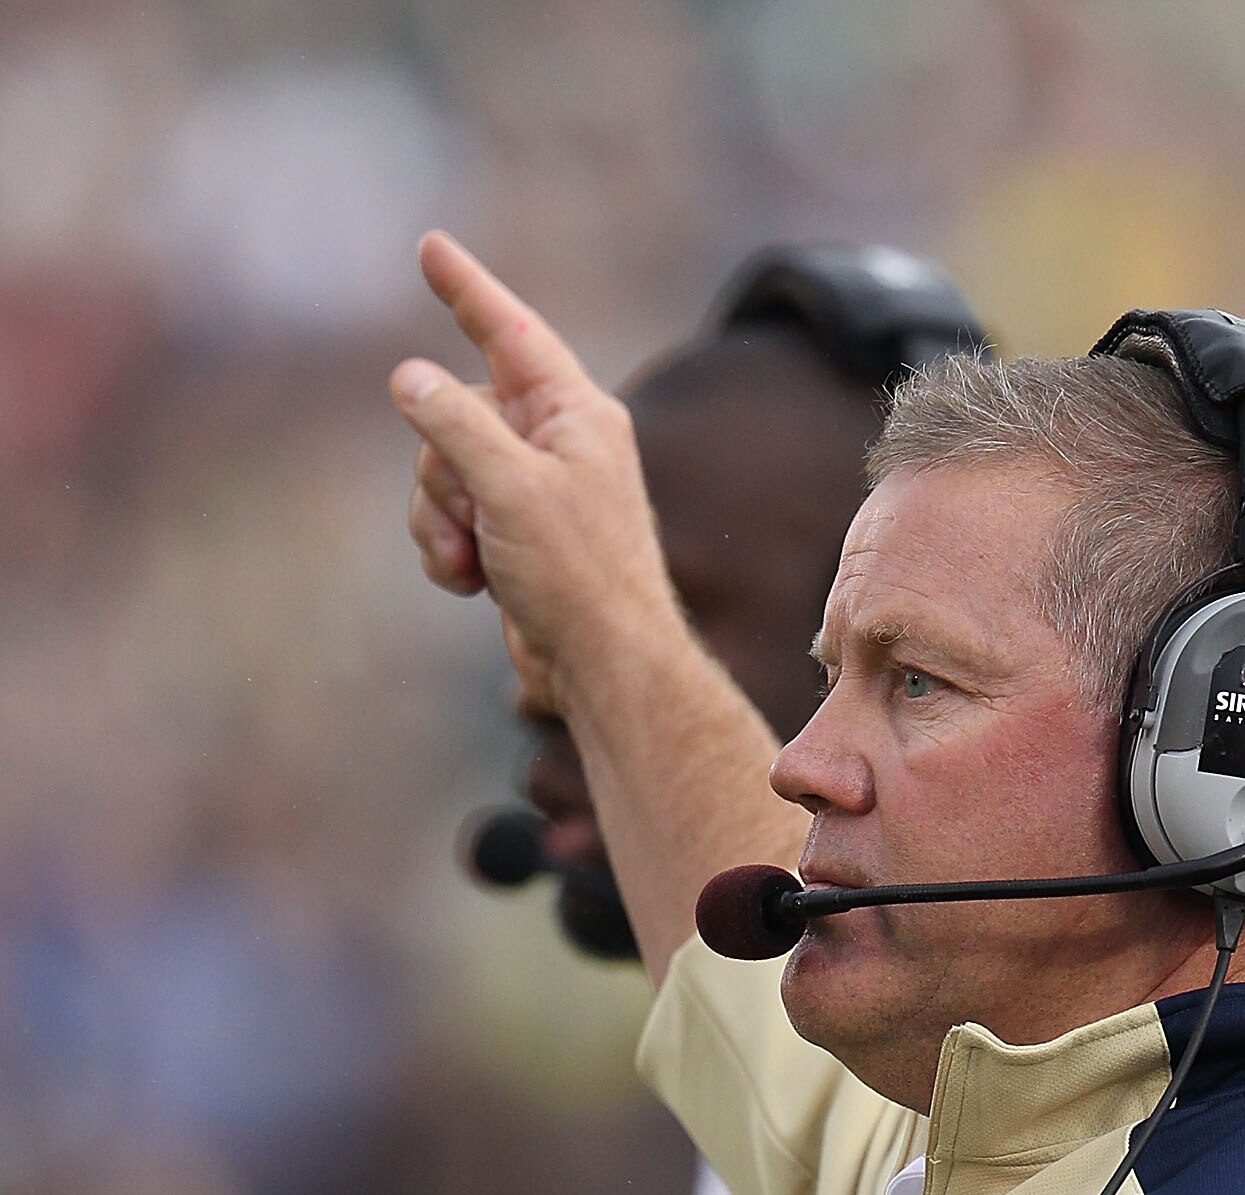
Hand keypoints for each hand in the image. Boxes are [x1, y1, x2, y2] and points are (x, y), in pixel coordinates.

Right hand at [393, 233, 680, 713]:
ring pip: (444, 471)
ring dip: (439, 519)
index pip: (510, 332)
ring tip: (472, 561)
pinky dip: (448, 551)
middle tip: (473, 517)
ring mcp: (532, 492)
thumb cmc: (577, 575)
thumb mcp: (510, 487)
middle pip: (456, 414)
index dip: (467, 289)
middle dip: (442, 469)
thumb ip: (455, 423)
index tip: (431, 248)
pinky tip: (471, 584)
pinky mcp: (513, 538)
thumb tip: (410, 378)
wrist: (603, 666)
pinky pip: (451, 520)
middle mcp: (557, 443)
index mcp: (575, 413)